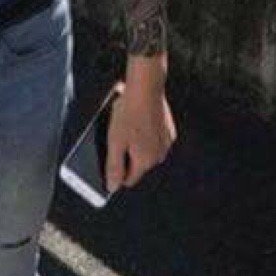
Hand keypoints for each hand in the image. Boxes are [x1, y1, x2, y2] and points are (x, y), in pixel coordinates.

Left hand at [104, 52, 176, 192]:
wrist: (146, 88)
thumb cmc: (128, 114)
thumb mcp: (114, 142)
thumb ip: (114, 167)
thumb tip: (112, 187)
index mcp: (145, 162)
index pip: (128, 179)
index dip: (116, 173)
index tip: (107, 162)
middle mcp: (159, 156)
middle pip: (137, 164)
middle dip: (125, 154)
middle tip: (115, 136)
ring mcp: (166, 143)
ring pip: (145, 150)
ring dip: (135, 143)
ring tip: (124, 125)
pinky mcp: (168, 130)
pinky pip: (153, 137)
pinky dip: (144, 132)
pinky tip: (135, 119)